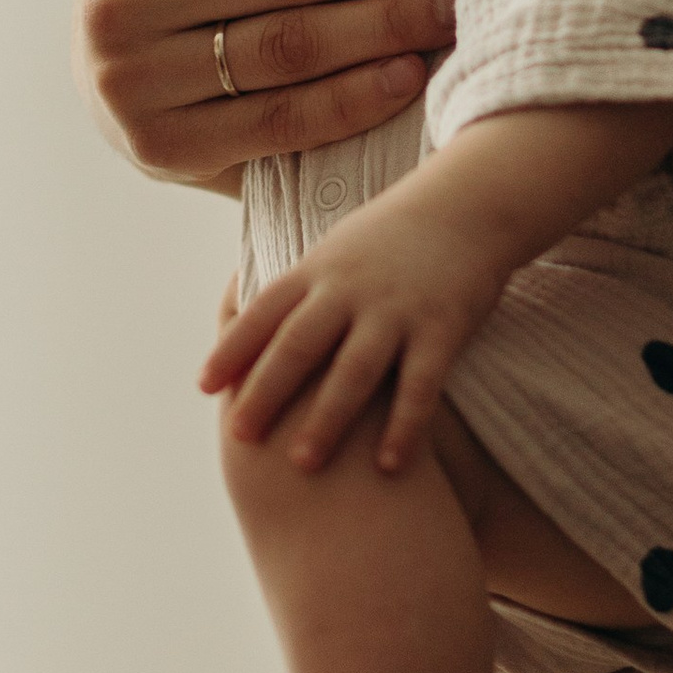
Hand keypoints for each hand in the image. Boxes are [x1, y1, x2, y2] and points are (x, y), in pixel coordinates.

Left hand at [202, 171, 510, 472]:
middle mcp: (351, 289)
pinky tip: (389, 466)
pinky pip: (421, 385)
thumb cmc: (391, 239)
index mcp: (318, 270)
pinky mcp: (442, 328)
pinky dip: (404, 426)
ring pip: (355, 369)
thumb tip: (244, 321)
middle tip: (240, 436)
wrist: (467, 206)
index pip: (264, 311)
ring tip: (304, 463)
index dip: (234, 348)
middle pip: (300, 344)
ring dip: (328, 417)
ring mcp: (396, 309)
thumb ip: (297, 291)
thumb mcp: (335, 251)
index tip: (204, 386)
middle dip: (266, 390)